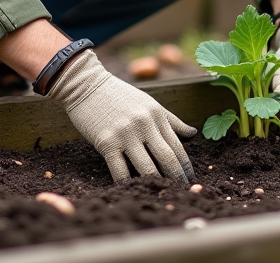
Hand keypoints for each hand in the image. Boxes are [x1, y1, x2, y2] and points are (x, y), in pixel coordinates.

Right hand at [46, 50, 195, 182]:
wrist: (86, 84)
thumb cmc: (118, 95)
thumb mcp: (148, 103)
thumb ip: (170, 120)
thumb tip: (193, 134)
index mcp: (156, 114)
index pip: (177, 146)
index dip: (185, 166)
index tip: (190, 180)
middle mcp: (144, 124)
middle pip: (167, 159)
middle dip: (176, 179)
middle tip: (182, 193)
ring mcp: (125, 134)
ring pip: (146, 168)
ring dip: (155, 184)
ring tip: (160, 195)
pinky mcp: (106, 143)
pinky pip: (120, 171)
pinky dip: (127, 184)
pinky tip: (132, 192)